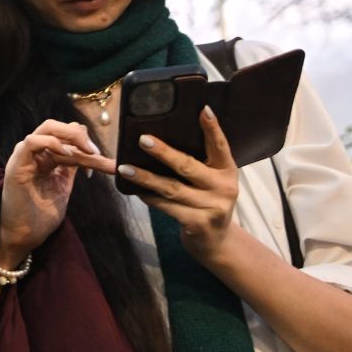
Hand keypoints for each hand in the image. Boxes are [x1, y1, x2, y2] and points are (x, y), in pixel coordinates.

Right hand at [0, 119, 115, 261]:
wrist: (24, 236)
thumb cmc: (41, 215)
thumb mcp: (63, 186)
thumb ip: (71, 168)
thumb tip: (93, 154)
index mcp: (45, 157)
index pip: (67, 137)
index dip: (87, 145)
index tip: (105, 164)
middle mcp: (35, 153)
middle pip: (57, 126)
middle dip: (80, 135)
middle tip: (97, 152)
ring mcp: (25, 157)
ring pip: (47, 129)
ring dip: (72, 137)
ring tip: (88, 152)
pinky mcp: (17, 165)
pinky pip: (32, 142)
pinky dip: (51, 143)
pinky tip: (67, 154)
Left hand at [118, 105, 240, 262]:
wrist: (216, 242)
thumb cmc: (205, 201)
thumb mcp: (208, 181)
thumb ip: (194, 163)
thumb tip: (156, 139)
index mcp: (227, 170)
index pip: (220, 146)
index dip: (212, 128)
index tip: (202, 109)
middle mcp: (224, 187)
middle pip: (188, 166)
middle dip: (164, 152)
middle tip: (143, 139)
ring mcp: (213, 207)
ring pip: (172, 188)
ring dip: (146, 178)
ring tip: (124, 169)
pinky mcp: (198, 224)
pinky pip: (167, 207)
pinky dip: (149, 197)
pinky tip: (135, 190)